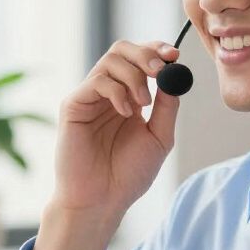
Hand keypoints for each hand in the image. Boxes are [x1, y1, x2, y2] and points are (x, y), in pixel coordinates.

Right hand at [49, 40, 181, 217]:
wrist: (102, 200)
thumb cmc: (127, 175)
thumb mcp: (159, 138)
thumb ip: (167, 107)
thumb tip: (176, 77)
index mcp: (128, 97)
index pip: (140, 59)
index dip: (156, 50)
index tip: (174, 55)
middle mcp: (107, 92)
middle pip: (122, 49)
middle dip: (145, 53)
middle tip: (160, 70)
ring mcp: (89, 97)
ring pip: (111, 60)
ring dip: (134, 76)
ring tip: (143, 104)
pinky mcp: (73, 105)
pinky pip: (97, 81)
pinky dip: (117, 91)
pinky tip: (126, 112)